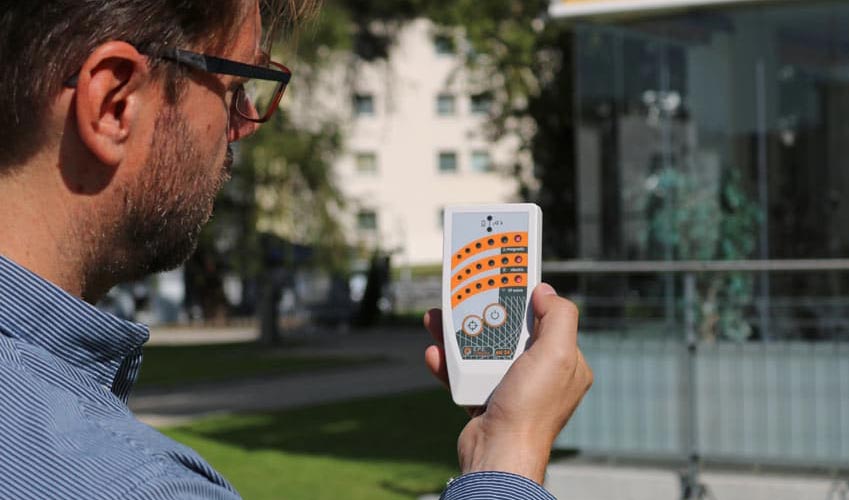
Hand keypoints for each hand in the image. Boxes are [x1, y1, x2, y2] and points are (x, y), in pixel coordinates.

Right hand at [423, 283, 591, 484]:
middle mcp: (540, 374)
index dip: (524, 297)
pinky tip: (436, 352)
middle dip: (482, 313)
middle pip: (509, 330)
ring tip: (438, 319)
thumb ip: (559, 317)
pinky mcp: (487, 399)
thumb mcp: (557, 355)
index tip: (503, 277)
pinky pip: (465, 373)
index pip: (545, 318)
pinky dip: (449, 363)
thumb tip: (546, 291)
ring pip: (482, 349)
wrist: (498, 455)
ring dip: (458, 333)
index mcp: (564, 362)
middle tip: (463, 297)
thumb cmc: (529, 410)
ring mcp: (513, 387)